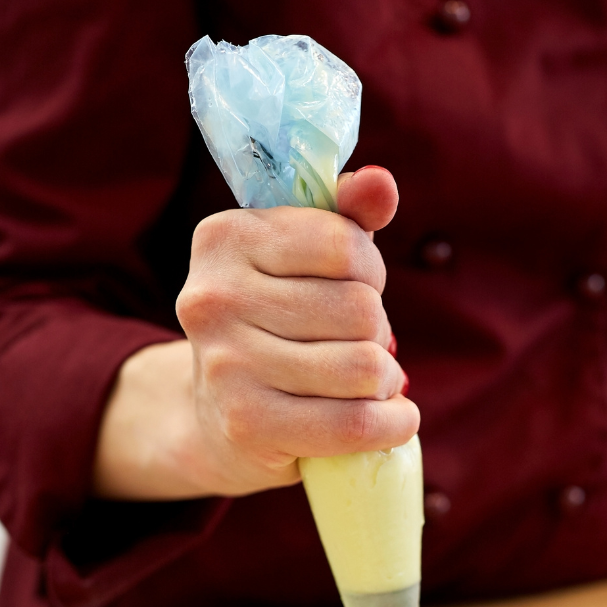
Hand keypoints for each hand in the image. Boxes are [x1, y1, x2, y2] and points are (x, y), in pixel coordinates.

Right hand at [94, 167, 416, 499]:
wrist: (218, 417)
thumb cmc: (278, 323)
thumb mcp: (305, 258)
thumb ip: (347, 214)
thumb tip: (381, 182)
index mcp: (225, 238)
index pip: (345, 245)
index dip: (369, 272)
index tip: (354, 289)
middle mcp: (214, 298)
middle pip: (361, 311)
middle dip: (376, 332)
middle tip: (354, 345)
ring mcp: (226, 364)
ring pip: (365, 368)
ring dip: (386, 381)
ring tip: (366, 383)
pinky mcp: (248, 423)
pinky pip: (356, 423)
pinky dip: (392, 424)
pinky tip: (391, 419)